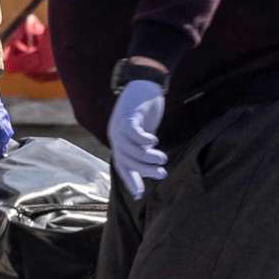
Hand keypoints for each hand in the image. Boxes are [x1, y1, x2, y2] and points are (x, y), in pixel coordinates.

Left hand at [107, 78, 168, 199]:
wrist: (143, 83)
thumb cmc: (144, 110)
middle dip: (144, 170)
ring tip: (162, 159)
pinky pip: (133, 132)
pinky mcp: (128, 115)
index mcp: (118, 142)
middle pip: (127, 160)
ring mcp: (120, 125)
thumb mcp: (142, 133)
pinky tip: (154, 141)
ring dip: (148, 157)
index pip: (122, 166)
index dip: (130, 181)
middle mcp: (116, 135)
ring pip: (132, 149)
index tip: (139, 195)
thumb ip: (142, 149)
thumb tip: (150, 168)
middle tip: (162, 174)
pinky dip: (143, 139)